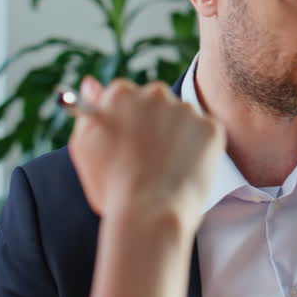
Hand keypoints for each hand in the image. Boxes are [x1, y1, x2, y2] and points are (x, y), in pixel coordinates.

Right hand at [67, 77, 222, 236]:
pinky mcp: (211, 128)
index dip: (128, 125)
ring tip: (166, 172)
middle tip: (149, 160)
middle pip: (156, 104)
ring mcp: (186, 109)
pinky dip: (200, 153)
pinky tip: (185, 173)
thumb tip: (91, 82)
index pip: (126, 98)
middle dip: (155, 126)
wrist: (148, 214)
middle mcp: (154, 92)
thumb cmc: (111, 187)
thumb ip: (88, 110)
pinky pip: (205, 136)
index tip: (129, 145)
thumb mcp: (85, 147)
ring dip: (178, 138)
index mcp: (120, 93)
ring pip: (182, 119)